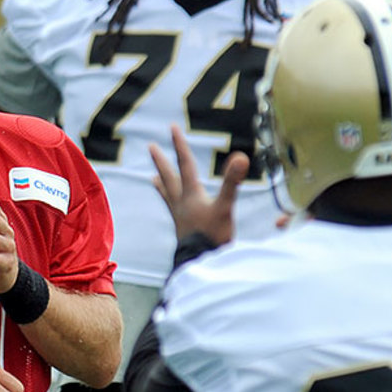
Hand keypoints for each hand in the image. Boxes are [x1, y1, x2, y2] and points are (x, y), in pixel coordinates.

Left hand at [148, 125, 247, 245]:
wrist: (201, 264)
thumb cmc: (213, 237)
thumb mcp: (225, 207)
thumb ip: (232, 183)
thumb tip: (241, 157)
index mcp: (192, 195)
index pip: (185, 165)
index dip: (180, 145)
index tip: (172, 127)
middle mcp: (182, 204)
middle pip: (170, 177)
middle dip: (161, 161)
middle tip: (151, 147)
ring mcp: (181, 217)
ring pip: (168, 195)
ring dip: (162, 184)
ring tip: (153, 178)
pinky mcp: (183, 230)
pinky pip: (173, 210)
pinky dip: (170, 204)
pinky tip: (173, 208)